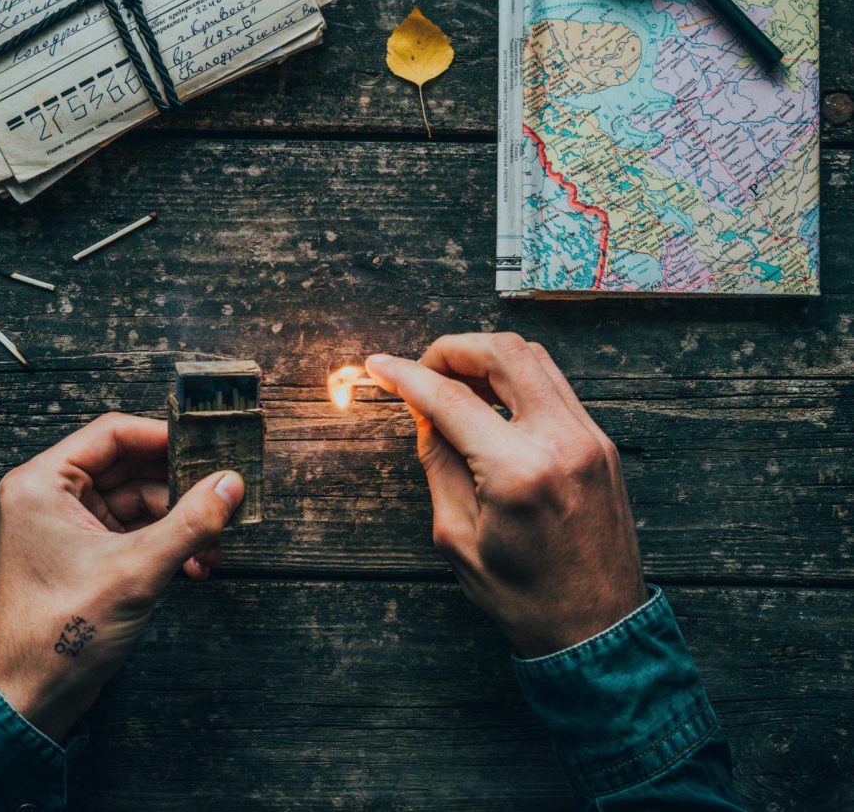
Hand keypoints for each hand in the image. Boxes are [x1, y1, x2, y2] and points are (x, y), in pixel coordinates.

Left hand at [0, 413, 243, 740]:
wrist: (32, 699)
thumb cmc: (58, 634)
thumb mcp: (135, 571)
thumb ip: (188, 523)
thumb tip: (230, 485)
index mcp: (43, 483)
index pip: (112, 434)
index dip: (163, 436)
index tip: (208, 444)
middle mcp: (51, 496)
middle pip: (129, 466)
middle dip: (179, 486)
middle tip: (222, 493)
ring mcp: (67, 525)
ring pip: (138, 500)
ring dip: (179, 520)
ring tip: (213, 545)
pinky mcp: (83, 553)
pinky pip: (133, 529)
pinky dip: (165, 542)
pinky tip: (195, 565)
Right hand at [365, 333, 646, 657]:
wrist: (598, 631)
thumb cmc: (523, 597)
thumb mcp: (457, 535)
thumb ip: (438, 461)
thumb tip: (423, 410)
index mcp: (518, 471)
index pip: (449, 398)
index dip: (406, 375)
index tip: (378, 365)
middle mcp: (561, 442)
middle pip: (501, 353)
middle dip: (450, 348)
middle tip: (421, 368)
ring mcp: (589, 438)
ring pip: (533, 358)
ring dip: (485, 357)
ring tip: (452, 382)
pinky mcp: (601, 444)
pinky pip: (554, 384)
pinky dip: (515, 377)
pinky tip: (489, 400)